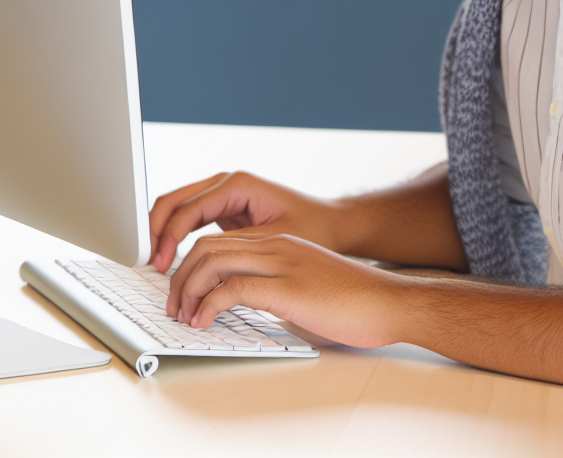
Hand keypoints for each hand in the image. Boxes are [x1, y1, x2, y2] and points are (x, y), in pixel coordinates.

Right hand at [148, 172, 344, 272]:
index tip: (161, 265)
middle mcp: (227, 185)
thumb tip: (201, 261)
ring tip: (155, 266)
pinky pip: (189, 220)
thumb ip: (236, 248)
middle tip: (150, 265)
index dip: (169, 237)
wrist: (333, 225)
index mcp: (238, 184)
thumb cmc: (312, 228)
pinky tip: (170, 262)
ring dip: (162, 235)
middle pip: (174, 202)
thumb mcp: (274, 240)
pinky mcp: (224, 211)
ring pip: (177, 210)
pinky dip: (175, 238)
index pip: (188, 208)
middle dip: (156, 232)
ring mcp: (223, 196)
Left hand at [166, 230, 403, 347]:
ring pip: (213, 261)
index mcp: (280, 245)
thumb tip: (241, 311)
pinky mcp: (287, 288)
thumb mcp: (303, 290)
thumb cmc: (352, 302)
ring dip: (188, 290)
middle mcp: (277, 247)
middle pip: (208, 247)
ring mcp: (282, 264)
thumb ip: (273, 292)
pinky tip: (204, 322)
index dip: (191, 267)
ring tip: (184, 316)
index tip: (182, 295)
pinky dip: (208, 305)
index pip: (219, 241)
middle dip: (180, 278)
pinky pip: (233, 288)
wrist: (388, 302)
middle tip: (174, 308)